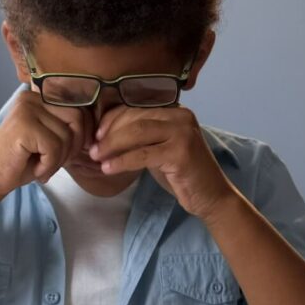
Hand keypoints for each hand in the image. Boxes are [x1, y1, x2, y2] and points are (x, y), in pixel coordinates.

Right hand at [0, 90, 91, 202]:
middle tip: (56, 163)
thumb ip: (69, 127)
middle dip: (73, 147)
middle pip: (77, 118)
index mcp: (39, 96)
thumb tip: (100, 129)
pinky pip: (54, 147)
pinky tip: (37, 170)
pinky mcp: (23, 126)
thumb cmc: (22, 161)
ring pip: (67, 135)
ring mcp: (26, 109)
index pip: (79, 107)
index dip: (82, 134)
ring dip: (59, 159)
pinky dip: (50, 165)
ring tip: (43, 167)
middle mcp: (32, 97)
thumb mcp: (50, 138)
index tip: (68, 153)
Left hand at [90, 104, 236, 219]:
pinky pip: (143, 154)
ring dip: (112, 146)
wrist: (211, 196)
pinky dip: (122, 161)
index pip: (136, 108)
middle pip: (134, 119)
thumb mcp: (157, 149)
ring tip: (96, 158)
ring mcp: (182, 133)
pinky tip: (108, 169)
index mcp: (174, 111)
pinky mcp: (181, 152)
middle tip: (92, 149)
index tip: (96, 134)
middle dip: (109, 134)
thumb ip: (139, 137)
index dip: (112, 119)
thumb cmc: (180, 174)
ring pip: (136, 133)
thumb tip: (104, 134)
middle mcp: (180, 116)